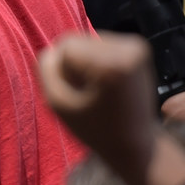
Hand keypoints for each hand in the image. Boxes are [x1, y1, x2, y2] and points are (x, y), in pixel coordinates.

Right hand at [38, 31, 157, 183]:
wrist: (137, 143)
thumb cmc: (96, 129)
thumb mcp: (56, 103)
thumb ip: (45, 69)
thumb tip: (52, 51)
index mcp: (111, 64)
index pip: (65, 46)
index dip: (63, 71)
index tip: (78, 94)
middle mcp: (129, 48)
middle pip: (77, 41)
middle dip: (74, 65)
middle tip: (88, 93)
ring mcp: (137, 46)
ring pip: (87, 42)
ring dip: (84, 63)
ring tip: (98, 89)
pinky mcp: (139, 48)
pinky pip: (100, 45)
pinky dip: (97, 61)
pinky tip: (107, 82)